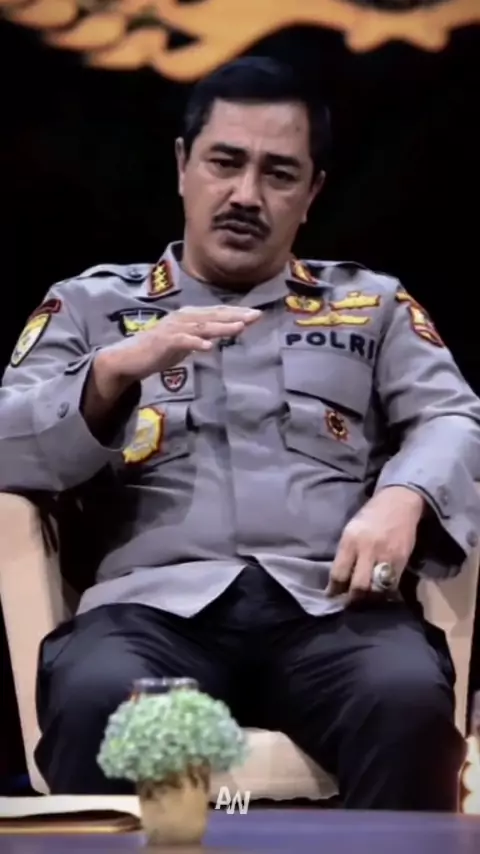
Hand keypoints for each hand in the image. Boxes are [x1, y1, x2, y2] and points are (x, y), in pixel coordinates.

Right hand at [94, 304, 261, 389]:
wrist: (130, 358)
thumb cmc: (158, 351)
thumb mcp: (186, 343)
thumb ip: (202, 337)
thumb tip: (221, 336)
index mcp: (189, 316)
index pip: (217, 312)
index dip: (237, 312)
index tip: (257, 314)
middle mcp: (183, 317)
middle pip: (214, 315)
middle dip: (236, 315)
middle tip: (256, 316)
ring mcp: (174, 328)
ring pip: (202, 326)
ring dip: (221, 326)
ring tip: (240, 328)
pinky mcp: (165, 341)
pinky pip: (184, 341)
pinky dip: (196, 342)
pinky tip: (208, 346)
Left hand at [325, 486, 424, 600]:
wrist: (399, 502)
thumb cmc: (370, 516)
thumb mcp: (351, 530)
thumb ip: (346, 553)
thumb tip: (338, 579)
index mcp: (350, 540)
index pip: (339, 573)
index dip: (334, 590)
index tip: (331, 597)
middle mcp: (367, 549)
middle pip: (358, 586)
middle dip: (352, 600)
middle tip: (349, 604)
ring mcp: (386, 555)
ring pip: (376, 589)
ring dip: (369, 599)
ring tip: (364, 602)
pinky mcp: (402, 560)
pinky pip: (392, 585)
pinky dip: (385, 593)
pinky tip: (381, 595)